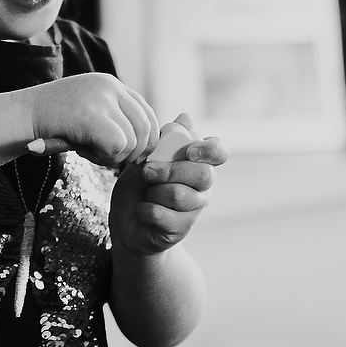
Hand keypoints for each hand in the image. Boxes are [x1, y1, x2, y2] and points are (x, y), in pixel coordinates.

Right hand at [23, 72, 158, 167]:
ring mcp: (101, 98)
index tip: (130, 155)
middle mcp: (110, 86)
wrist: (20, 117)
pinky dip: (104, 157)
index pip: (148, 114)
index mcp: (111, 84)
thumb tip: (148, 146)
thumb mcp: (88, 114)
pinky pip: (118, 146)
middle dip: (134, 152)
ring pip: (133, 140)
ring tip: (90, 151)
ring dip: (114, 156)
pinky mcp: (92, 115)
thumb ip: (115, 120)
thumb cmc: (52, 123)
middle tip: (111, 159)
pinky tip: (84, 152)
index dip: (145, 140)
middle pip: (146, 128)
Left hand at [109, 113, 227, 256]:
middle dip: (170, 171)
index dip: (210, 150)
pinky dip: (145, 210)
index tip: (189, 152)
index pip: (220, 152)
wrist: (125, 221)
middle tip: (146, 172)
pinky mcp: (181, 229)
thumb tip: (186, 117)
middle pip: (204, 175)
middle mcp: (203, 186)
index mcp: (197, 162)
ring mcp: (194, 209)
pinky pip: (163, 215)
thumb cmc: (138, 184)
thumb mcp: (145, 156)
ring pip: (181, 196)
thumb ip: (165, 139)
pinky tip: (141, 211)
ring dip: (154, 192)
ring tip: (145, 192)